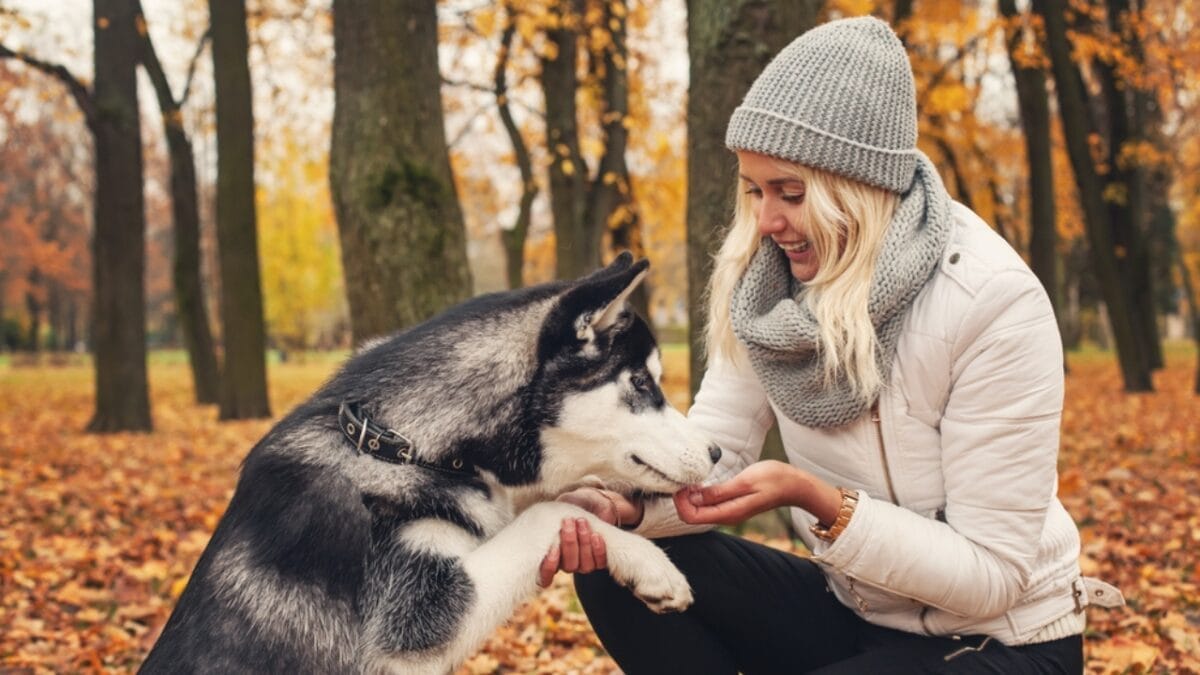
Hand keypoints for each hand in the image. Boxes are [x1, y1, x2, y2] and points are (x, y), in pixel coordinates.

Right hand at [537, 488, 643, 587]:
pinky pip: (600, 562)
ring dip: (583, 543)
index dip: (548, 567)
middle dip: (569, 543)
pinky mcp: (600, 560)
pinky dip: (598, 549)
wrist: (593, 503)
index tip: (553, 548)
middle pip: (568, 566)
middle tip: (568, 521)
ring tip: (582, 522)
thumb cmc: (570, 507)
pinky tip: (596, 535)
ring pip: (584, 565)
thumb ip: (549, 518)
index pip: (545, 576)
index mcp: (551, 556)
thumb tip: (544, 522)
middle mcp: (566, 564)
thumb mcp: (557, 510)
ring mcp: (584, 564)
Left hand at [673, 460, 837, 525]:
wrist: (794, 485)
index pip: (691, 517)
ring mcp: (729, 511)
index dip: (680, 503)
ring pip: (699, 510)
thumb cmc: (773, 479)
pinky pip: (708, 504)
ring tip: (691, 479)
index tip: (681, 485)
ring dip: (690, 496)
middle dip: (682, 499)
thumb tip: (694, 497)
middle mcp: (726, 516)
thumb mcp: (744, 482)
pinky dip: (700, 494)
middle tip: (683, 479)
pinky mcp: (731, 505)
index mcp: (728, 513)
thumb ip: (719, 491)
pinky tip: (701, 482)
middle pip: (692, 515)